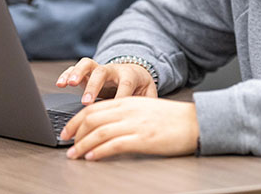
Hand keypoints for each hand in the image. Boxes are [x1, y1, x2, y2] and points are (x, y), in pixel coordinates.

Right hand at [56, 57, 156, 104]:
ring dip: (77, 73)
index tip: (115, 109)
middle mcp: (112, 70)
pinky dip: (66, 74)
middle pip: (102, 72)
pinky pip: (75, 68)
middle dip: (93, 87)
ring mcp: (98, 69)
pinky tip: (60, 84)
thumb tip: (147, 117)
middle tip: (86, 102)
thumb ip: (148, 103)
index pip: (125, 85)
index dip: (119, 96)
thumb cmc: (140, 87)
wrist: (134, 72)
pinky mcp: (87, 72)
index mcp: (129, 75)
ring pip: (87, 64)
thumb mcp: (148, 94)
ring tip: (69, 84)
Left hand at [61, 97, 198, 159]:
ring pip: (99, 132)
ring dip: (82, 144)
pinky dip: (99, 151)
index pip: (94, 108)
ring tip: (74, 154)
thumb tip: (104, 125)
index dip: (76, 119)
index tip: (67, 130)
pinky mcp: (143, 139)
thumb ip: (125, 113)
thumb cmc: (171, 118)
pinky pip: (114, 144)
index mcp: (127, 102)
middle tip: (65, 142)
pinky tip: (91, 157)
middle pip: (92, 118)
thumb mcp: (144, 109)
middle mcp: (128, 111)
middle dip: (74, 131)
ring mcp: (135, 124)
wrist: (195, 122)